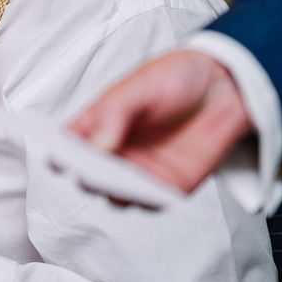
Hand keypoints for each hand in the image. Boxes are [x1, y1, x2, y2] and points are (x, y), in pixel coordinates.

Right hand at [67, 49, 255, 192]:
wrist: (225, 86)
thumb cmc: (174, 79)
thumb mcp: (139, 86)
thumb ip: (114, 115)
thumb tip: (94, 146)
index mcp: (96, 125)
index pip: (67, 144)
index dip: (57, 152)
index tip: (55, 156)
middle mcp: (112, 152)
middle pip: (86, 174)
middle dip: (84, 175)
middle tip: (86, 171)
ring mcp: (137, 173)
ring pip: (114, 195)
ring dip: (113, 192)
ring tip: (117, 183)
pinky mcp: (166, 188)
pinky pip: (149, 203)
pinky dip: (146, 201)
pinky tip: (148, 192)